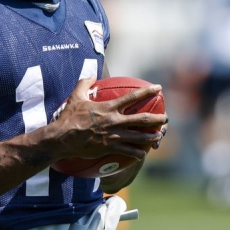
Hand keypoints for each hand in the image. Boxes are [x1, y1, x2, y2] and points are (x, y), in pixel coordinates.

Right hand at [50, 78, 167, 160]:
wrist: (63, 138)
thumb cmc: (69, 118)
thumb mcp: (76, 97)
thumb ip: (84, 84)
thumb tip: (90, 76)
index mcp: (109, 107)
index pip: (133, 97)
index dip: (147, 91)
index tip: (158, 88)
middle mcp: (114, 120)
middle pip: (142, 119)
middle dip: (157, 118)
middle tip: (166, 118)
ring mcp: (113, 135)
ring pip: (138, 136)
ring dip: (151, 136)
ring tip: (160, 136)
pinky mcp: (109, 147)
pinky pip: (128, 151)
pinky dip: (137, 152)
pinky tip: (143, 153)